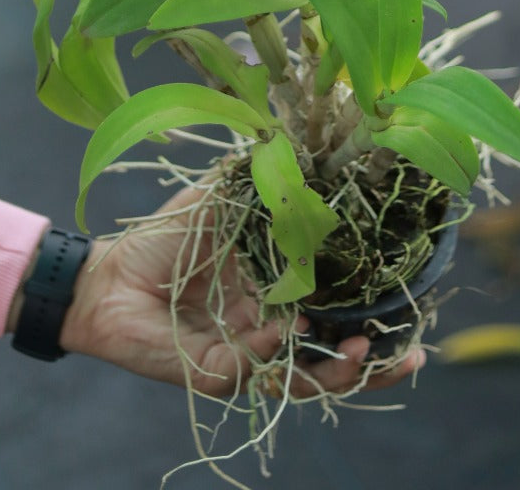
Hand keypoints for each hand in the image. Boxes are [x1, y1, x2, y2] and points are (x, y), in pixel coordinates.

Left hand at [55, 184, 425, 396]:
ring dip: (335, 372)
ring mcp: (245, 356)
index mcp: (280, 293)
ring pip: (302, 380)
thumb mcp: (226, 196)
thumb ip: (266, 175)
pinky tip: (286, 327)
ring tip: (359, 351)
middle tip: (408, 354)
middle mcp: (270, 331)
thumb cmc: (167, 237)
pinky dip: (273, 352)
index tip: (412, 305)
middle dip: (373, 363)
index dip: (375, 314)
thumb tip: (309, 138)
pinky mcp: (214, 374)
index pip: (339, 312)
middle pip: (332, 359)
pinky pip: (253, 370)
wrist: (108, 274)